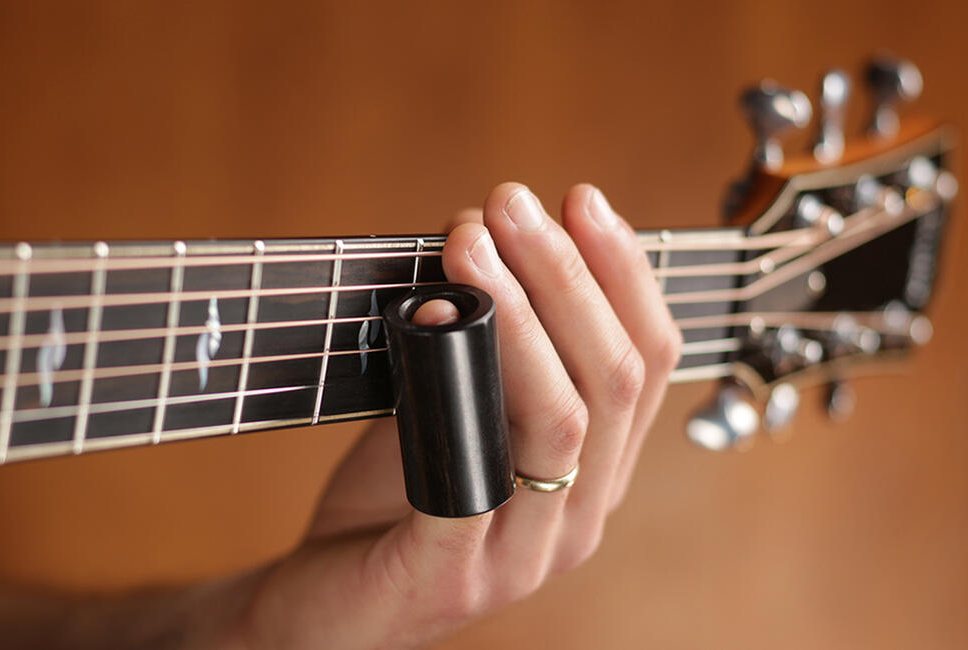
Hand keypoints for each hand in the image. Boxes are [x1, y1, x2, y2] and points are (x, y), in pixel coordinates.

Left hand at [211, 183, 679, 647]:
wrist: (317, 614)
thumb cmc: (387, 507)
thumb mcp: (455, 413)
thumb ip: (484, 350)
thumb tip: (482, 240)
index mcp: (596, 475)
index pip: (650, 364)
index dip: (625, 274)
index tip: (582, 200)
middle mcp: (579, 518)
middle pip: (613, 382)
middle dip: (568, 274)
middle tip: (511, 203)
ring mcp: (523, 556)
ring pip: (561, 421)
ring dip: (522, 314)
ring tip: (470, 242)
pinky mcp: (451, 578)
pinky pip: (475, 480)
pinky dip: (456, 391)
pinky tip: (427, 324)